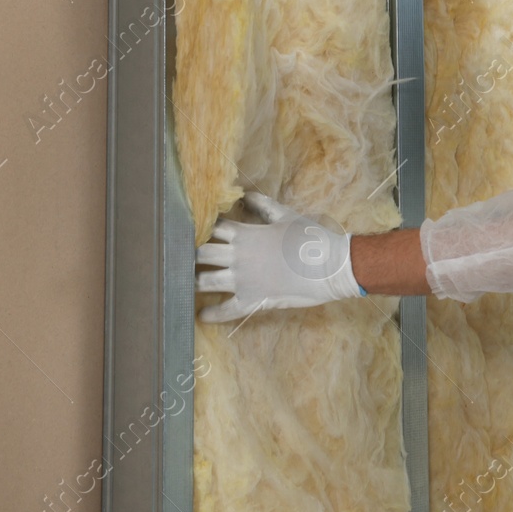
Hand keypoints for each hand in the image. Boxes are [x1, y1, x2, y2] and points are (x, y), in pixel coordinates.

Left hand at [195, 193, 363, 322]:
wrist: (328, 265)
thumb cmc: (308, 237)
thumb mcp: (285, 215)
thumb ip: (262, 206)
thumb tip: (246, 195)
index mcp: (245, 234)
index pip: (214, 229)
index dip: (202, 229)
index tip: (193, 232)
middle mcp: (238, 256)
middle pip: (202, 253)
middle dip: (191, 255)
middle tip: (183, 258)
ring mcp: (242, 280)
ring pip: (205, 281)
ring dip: (193, 282)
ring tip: (185, 284)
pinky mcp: (251, 300)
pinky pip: (226, 310)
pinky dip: (212, 314)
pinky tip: (202, 316)